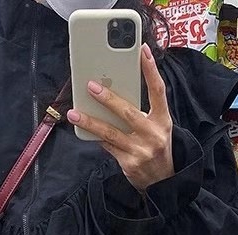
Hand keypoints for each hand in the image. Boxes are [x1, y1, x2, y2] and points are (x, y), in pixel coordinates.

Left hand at [67, 43, 173, 191]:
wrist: (162, 181)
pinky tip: (86, 129)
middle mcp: (153, 134)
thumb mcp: (158, 127)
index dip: (151, 70)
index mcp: (163, 120)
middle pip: (128, 112)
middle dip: (108, 99)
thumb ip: (143, 111)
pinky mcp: (129, 163)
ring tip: (74, 114)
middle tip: (91, 86)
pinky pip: (108, 146)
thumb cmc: (156, 147)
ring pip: (111, 132)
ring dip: (90, 122)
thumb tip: (115, 92)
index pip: (158, 91)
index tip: (142, 51)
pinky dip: (97, 137)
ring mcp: (140, 150)